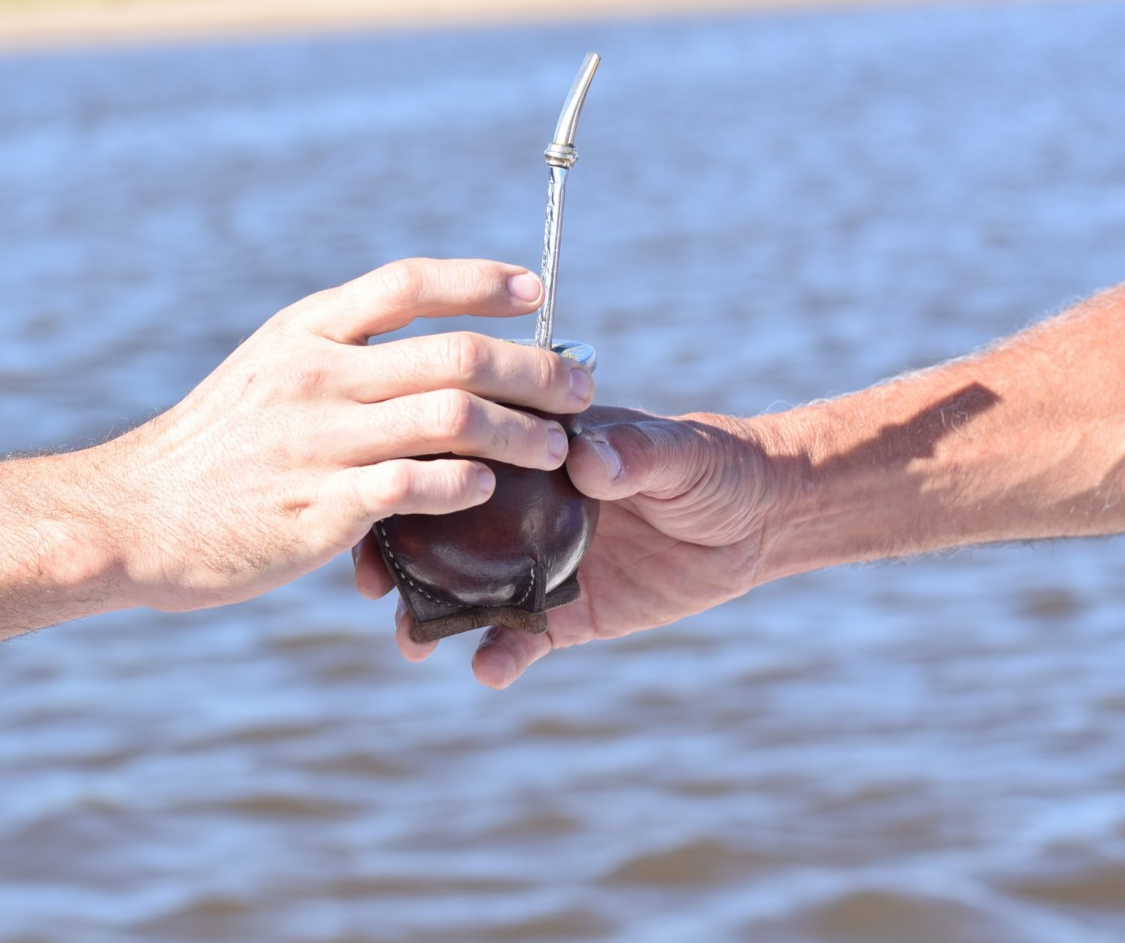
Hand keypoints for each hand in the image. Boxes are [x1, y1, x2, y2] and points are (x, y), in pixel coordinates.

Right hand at [82, 259, 595, 611]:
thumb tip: (416, 342)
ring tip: (556, 449)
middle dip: (534, 368)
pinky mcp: (320, 508)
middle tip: (579, 385)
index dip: (480, 281)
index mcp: (306, 332)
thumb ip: (336, 354)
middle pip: (455, 353)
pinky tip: (490, 492)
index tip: (536, 292)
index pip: (408, 284)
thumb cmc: (213, 451)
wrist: (135, 517)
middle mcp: (317, 374)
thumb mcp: (265, 374)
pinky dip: (467, 486)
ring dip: (520, 432)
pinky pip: (418, 489)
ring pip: (453, 418)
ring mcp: (319, 441)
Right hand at [355, 407, 798, 686]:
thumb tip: (586, 460)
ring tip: (410, 641)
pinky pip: (521, 639)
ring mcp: (537, 562)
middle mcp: (522, 508)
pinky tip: (487, 672)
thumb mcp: (678, 453)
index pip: (460, 455)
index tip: (379, 493)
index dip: (414, 471)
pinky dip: (501, 657)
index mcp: (535, 453)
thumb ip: (633, 455)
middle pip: (442, 529)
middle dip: (397, 555)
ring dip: (431, 616)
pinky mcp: (566, 613)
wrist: (756, 522)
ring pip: (467, 591)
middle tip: (367, 585)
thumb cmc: (711, 464)